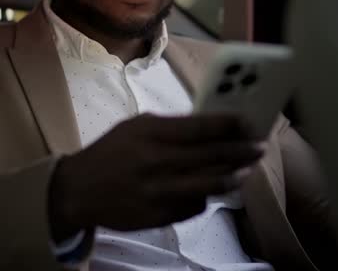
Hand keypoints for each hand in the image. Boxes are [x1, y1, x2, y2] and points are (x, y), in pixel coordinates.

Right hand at [48, 113, 264, 240]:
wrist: (78, 191)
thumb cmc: (111, 152)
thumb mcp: (134, 128)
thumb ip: (170, 126)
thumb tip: (209, 126)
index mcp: (149, 134)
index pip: (198, 127)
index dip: (228, 125)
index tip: (248, 122)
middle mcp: (155, 162)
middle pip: (210, 156)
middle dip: (240, 150)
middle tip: (259, 147)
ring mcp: (158, 192)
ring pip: (208, 185)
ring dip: (233, 176)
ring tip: (247, 170)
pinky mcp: (158, 216)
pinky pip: (194, 207)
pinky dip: (206, 197)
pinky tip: (213, 190)